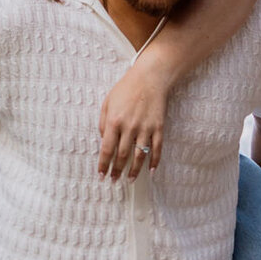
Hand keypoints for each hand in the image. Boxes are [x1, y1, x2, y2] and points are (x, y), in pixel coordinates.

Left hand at [99, 53, 173, 179]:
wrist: (150, 78)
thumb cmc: (125, 89)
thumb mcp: (107, 102)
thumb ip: (102, 122)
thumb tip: (103, 140)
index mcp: (114, 121)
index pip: (106, 149)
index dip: (103, 165)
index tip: (101, 175)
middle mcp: (129, 127)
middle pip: (122, 155)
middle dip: (117, 171)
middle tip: (114, 181)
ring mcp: (145, 128)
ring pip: (139, 155)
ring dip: (134, 171)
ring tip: (130, 180)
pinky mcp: (158, 127)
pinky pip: (157, 148)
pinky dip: (154, 161)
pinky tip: (151, 171)